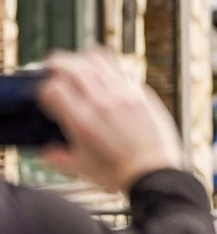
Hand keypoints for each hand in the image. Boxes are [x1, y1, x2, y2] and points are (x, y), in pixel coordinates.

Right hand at [37, 48, 184, 193]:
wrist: (155, 173)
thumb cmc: (118, 174)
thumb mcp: (81, 168)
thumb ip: (59, 157)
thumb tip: (45, 152)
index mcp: (82, 122)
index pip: (53, 88)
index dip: (45, 88)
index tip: (46, 92)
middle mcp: (103, 104)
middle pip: (74, 67)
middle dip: (57, 62)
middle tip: (52, 63)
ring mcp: (125, 96)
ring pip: (99, 61)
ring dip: (83, 58)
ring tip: (78, 62)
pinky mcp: (143, 95)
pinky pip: (122, 72)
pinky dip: (108, 69)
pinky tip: (105, 76)